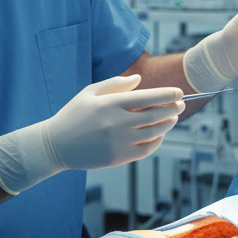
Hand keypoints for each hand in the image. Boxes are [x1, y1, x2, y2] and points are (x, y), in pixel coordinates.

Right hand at [0, 75, 182, 194]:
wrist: (56, 145)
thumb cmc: (73, 115)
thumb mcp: (89, 92)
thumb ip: (116, 84)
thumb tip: (140, 80)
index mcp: (111, 103)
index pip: (149, 97)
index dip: (168, 94)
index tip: (179, 92)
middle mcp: (118, 123)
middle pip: (156, 115)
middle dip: (173, 108)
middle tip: (181, 104)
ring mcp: (119, 142)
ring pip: (154, 133)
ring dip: (168, 124)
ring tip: (172, 118)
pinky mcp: (118, 157)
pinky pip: (146, 150)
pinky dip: (157, 141)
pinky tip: (159, 135)